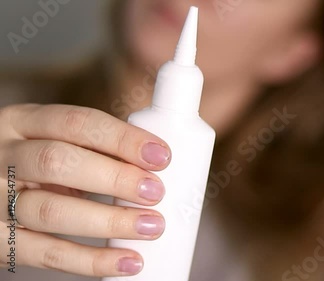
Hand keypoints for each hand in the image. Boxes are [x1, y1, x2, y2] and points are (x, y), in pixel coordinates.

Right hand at [0, 104, 170, 276]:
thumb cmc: (34, 165)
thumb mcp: (53, 141)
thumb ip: (94, 146)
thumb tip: (155, 161)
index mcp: (21, 122)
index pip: (75, 122)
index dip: (122, 139)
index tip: (160, 155)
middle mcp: (3, 158)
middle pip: (58, 162)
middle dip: (114, 178)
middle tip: (155, 192)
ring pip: (51, 211)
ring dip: (108, 221)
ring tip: (150, 226)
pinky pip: (45, 254)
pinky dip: (90, 261)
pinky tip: (126, 261)